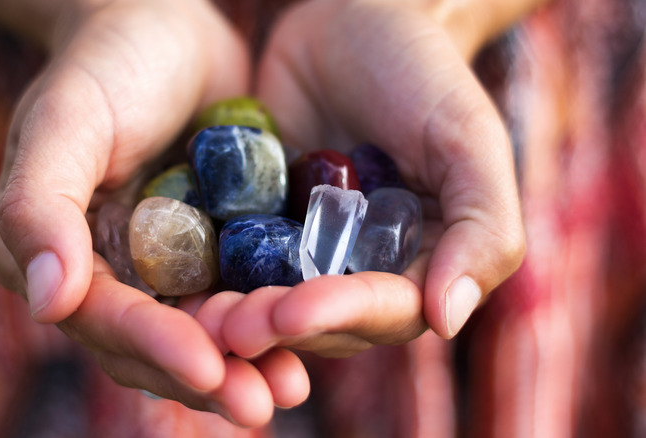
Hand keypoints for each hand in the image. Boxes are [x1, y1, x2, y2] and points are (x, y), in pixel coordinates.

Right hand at [0, 0, 306, 425]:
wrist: (168, 28)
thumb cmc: (107, 62)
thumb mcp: (66, 119)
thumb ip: (39, 206)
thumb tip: (46, 304)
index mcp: (58, 254)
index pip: (103, 316)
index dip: (152, 345)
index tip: (206, 367)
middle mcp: (110, 273)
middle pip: (155, 343)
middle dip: (207, 375)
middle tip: (260, 404)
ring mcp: (167, 266)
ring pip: (203, 331)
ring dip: (246, 365)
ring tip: (290, 389)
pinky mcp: (216, 250)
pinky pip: (242, 295)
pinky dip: (272, 323)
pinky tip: (311, 340)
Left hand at [207, 0, 525, 359]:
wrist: (353, 17)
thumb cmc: (422, 73)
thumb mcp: (465, 139)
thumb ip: (480, 226)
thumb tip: (447, 320)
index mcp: (415, 264)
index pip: (383, 310)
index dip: (341, 314)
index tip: (296, 311)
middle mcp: (355, 269)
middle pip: (318, 320)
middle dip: (276, 324)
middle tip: (230, 326)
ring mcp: (300, 249)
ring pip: (268, 299)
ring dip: (235, 315)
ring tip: (198, 317)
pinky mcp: (253, 223)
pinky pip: (228, 256)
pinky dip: (206, 274)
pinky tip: (176, 286)